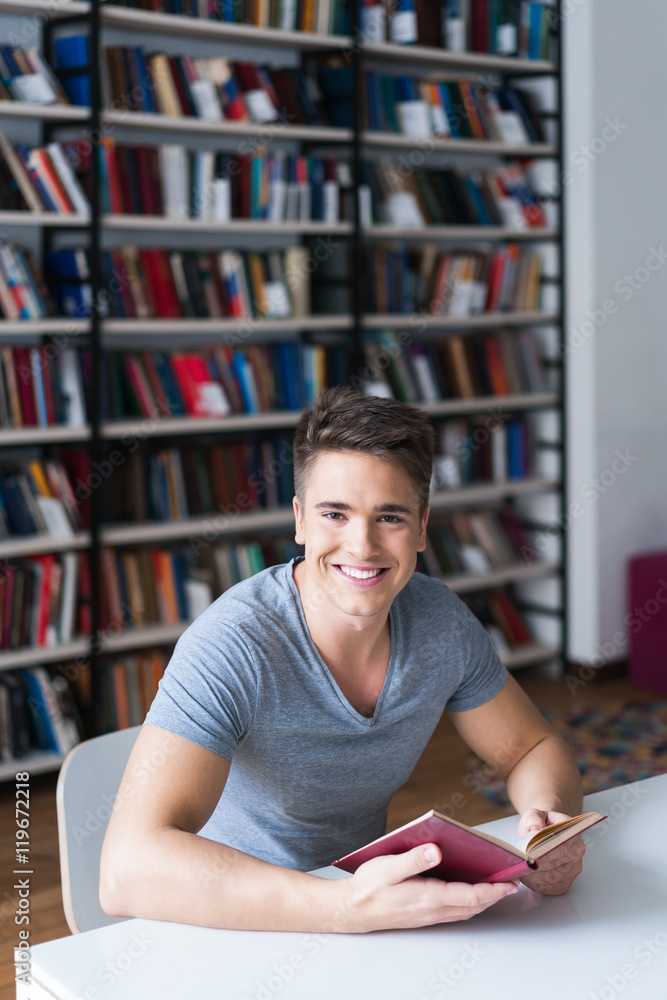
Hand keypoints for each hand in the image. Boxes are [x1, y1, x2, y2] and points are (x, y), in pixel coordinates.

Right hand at [338, 843, 517, 932]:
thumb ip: (413, 859)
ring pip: (464, 911)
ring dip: (483, 901)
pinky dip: (467, 904)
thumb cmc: (368, 886)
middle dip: (494, 896)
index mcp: (428, 897)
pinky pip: (453, 912)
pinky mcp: (422, 915)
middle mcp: (432, 910)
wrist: (351, 909)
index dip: (493, 890)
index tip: (510, 883)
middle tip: (512, 884)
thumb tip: (436, 850)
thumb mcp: (388, 867)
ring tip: (496, 887)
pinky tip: (467, 893)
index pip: (470, 896)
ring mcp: (427, 915)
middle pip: (472, 906)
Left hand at [517, 809, 585, 895]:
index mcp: (572, 833)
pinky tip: (527, 876)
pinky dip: (536, 884)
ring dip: (534, 876)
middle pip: (554, 864)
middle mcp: (576, 852)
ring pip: (551, 878)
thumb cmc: (541, 823)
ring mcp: (573, 869)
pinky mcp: (566, 882)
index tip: (529, 853)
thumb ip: (535, 821)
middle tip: (520, 862)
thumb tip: (535, 832)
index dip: (544, 852)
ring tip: (520, 869)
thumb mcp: (535, 815)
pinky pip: (550, 888)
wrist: (545, 830)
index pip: (560, 846)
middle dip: (535, 865)